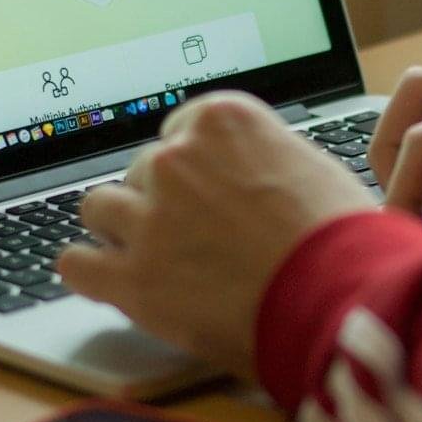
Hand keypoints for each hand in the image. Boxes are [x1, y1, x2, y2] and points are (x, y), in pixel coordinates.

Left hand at [57, 92, 375, 377]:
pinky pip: (77, 264)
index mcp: (221, 122)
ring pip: (99, 208)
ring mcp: (149, 218)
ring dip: (121, 230)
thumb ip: (265, 161)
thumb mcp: (313, 169)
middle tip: (192, 237)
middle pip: (141, 171)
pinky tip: (105, 280)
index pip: (178, 132)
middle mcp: (176, 160)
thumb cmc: (344, 240)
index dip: (192, 168)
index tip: (201, 191)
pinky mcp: (133, 278)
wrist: (340, 299)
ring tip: (149, 257)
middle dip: (161, 201)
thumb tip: (254, 177)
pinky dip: (89, 272)